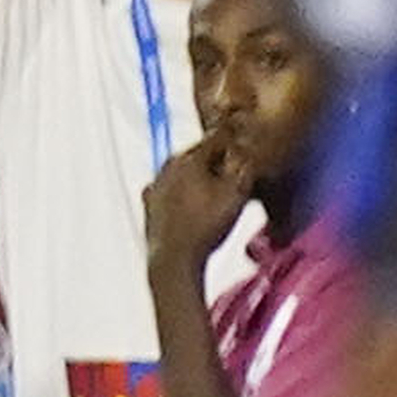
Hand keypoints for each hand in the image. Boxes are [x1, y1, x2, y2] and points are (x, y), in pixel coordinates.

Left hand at [144, 133, 253, 272]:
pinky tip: (196, 205)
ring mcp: (156, 186)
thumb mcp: (237, 192)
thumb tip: (247, 150)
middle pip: (198, 154)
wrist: (176, 258)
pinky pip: (172, 192)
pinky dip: (184, 194)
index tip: (246, 147)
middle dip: (217, 159)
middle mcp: (167, 167)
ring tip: (218, 190)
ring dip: (199, 176)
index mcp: (189, 158)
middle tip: (235, 169)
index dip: (235, 141)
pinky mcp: (150, 205)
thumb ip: (244, 166)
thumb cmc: (206, 226)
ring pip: (183, 172)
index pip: (216, 138)